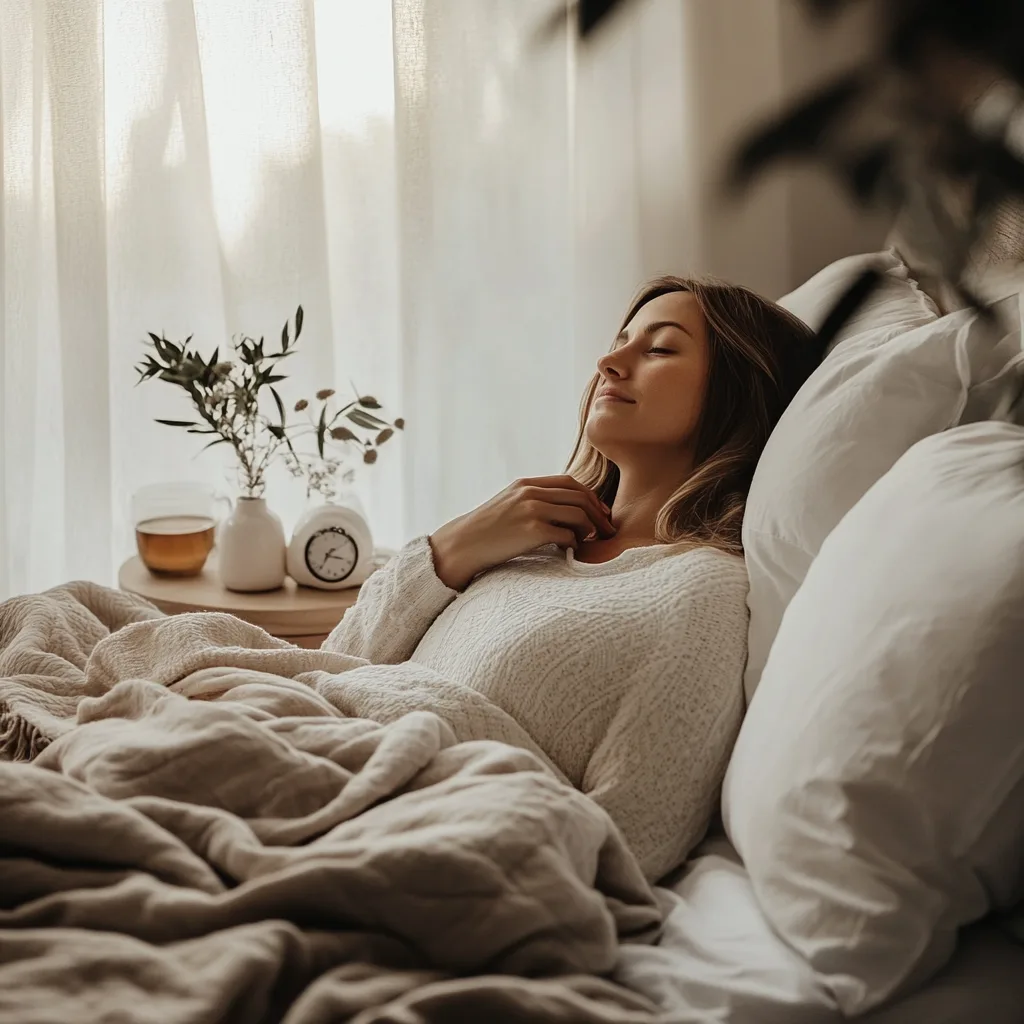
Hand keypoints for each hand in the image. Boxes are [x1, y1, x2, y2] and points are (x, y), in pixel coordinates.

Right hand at [429, 475, 615, 589]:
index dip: (590, 497)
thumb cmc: (485, 531)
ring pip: (578, 513)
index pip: (570, 482)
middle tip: (608, 530)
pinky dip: (575, 543)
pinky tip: (572, 551)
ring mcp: (531, 510)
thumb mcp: (507, 505)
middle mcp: (530, 493)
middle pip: (580, 496)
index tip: (600, 513)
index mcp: (526, 484)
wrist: (462, 545)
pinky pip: (567, 535)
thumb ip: (531, 501)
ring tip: (591, 541)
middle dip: (599, 514)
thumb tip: (561, 510)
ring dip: (591, 529)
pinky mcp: (532, 530)